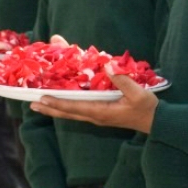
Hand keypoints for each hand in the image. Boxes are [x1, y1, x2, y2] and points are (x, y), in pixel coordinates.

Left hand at [31, 75, 157, 132]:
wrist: (156, 122)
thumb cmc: (147, 108)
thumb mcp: (138, 93)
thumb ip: (123, 80)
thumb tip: (108, 66)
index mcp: (102, 112)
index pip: (75, 107)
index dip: (58, 103)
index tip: (42, 99)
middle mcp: (96, 116)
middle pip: (68, 113)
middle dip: (50, 108)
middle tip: (31, 105)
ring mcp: (98, 116)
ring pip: (71, 113)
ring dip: (55, 108)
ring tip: (39, 104)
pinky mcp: (101, 114)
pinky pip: (79, 111)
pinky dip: (66, 106)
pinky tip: (60, 102)